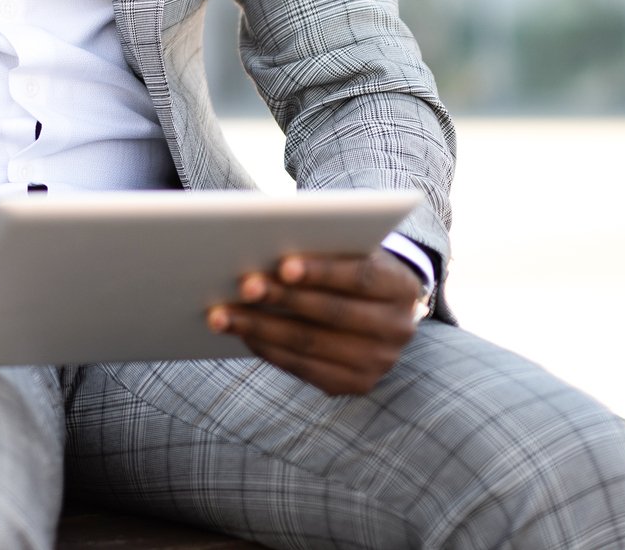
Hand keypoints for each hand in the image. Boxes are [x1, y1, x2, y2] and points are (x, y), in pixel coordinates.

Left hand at [207, 249, 424, 395]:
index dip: (323, 271)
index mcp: (402, 286)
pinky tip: (242, 334)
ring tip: (222, 315)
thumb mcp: (351, 250)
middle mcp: (398, 328)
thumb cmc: (351, 267)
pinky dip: (269, 350)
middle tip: (243, 286)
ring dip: (261, 329)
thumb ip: (324, 245)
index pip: (362, 277)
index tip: (283, 265)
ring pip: (311, 345)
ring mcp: (379, 362)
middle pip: (332, 314)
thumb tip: (267, 241)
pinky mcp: (356, 384)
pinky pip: (304, 369)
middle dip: (283, 299)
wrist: (382, 311)